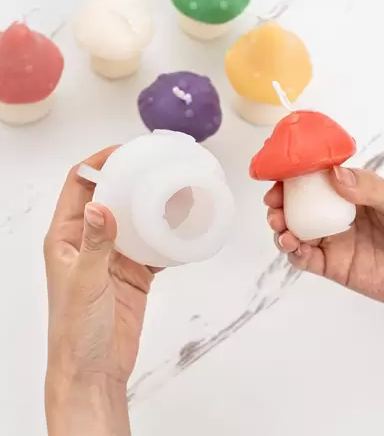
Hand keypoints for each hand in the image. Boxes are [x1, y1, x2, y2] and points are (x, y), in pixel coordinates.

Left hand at [44, 147, 154, 435]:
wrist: (95, 370)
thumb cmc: (77, 330)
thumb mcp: (85, 284)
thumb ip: (94, 245)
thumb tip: (98, 205)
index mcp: (66, 236)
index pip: (78, 185)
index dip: (97, 163)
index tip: (123, 151)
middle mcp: (89, 241)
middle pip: (109, 196)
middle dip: (129, 178)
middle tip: (156, 164)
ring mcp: (113, 256)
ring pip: (133, 218)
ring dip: (149, 204)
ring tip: (174, 188)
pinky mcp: (133, 272)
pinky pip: (151, 245)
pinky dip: (165, 235)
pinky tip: (181, 226)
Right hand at [266, 167, 383, 306]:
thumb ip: (368, 187)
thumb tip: (334, 174)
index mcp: (350, 194)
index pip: (314, 182)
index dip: (292, 180)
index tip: (279, 180)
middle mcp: (336, 216)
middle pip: (298, 207)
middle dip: (279, 206)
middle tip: (274, 207)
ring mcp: (333, 241)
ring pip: (296, 232)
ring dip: (281, 229)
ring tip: (281, 229)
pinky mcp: (333, 266)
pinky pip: (305, 260)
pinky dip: (293, 253)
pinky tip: (294, 247)